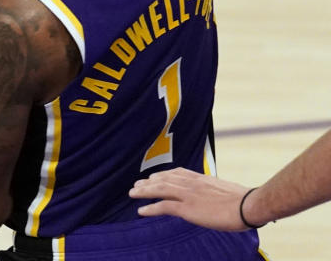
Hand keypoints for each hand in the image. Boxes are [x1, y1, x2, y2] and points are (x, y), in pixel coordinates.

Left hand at [129, 168, 251, 230]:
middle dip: (149, 182)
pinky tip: (141, 211)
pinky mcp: (188, 208)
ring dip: (144, 191)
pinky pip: (164, 207)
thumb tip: (218, 197)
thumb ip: (216, 191)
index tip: (154, 176)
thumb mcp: (227, 190)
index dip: (163, 175)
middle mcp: (192, 183)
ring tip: (132, 193)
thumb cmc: (245, 200)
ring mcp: (189, 195)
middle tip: (137, 184)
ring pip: (160, 189)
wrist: (250, 205)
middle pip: (165, 179)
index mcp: (202, 178)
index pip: (177, 173)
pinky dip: (150, 208)